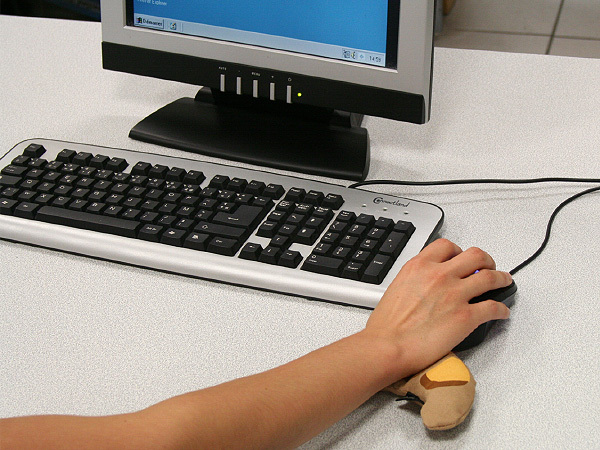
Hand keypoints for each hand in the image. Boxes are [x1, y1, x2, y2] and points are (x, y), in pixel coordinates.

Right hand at [363, 239, 511, 378]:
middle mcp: (439, 275)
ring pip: (490, 277)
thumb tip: (424, 285)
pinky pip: (493, 308)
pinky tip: (502, 312)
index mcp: (419, 266)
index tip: (461, 257)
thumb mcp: (397, 287)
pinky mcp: (466, 316)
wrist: (388, 346)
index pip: (447, 247)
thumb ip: (415, 280)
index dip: (458, 251)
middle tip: (487, 266)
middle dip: (485, 260)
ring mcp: (455, 294)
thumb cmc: (387, 325)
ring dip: (501, 278)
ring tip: (504, 281)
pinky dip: (501, 310)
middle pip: (475, 255)